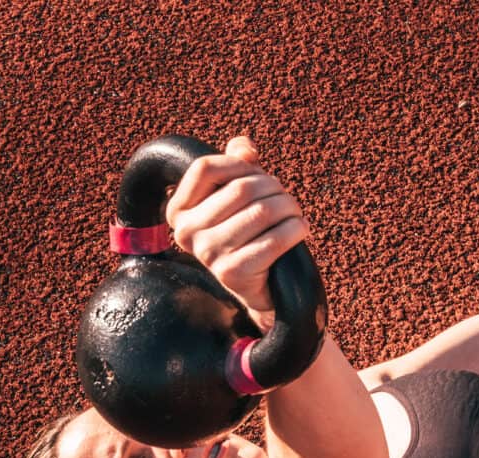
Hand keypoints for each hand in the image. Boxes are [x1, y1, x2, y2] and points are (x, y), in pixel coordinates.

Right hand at [165, 136, 309, 327]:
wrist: (258, 289)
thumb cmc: (247, 236)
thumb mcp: (235, 199)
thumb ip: (236, 166)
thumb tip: (244, 147)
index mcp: (178, 211)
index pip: (205, 168)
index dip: (238, 164)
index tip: (257, 174)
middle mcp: (187, 233)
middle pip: (240, 189)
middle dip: (273, 187)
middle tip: (286, 198)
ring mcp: (209, 255)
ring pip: (261, 212)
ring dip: (288, 207)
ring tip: (295, 212)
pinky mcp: (233, 273)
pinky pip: (274, 240)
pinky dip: (295, 229)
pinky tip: (300, 229)